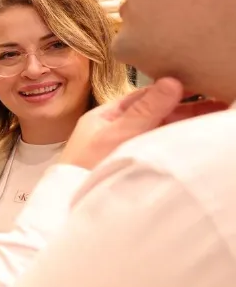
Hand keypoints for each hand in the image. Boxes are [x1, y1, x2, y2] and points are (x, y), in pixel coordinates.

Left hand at [61, 78, 226, 169]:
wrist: (68, 204)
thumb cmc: (83, 168)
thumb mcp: (115, 134)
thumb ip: (144, 111)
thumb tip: (171, 82)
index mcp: (106, 116)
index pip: (144, 96)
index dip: (171, 90)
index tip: (200, 85)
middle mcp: (115, 128)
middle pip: (156, 113)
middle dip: (186, 108)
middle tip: (219, 101)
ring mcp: (124, 146)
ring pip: (159, 130)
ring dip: (184, 124)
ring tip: (214, 116)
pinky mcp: (131, 163)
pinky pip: (157, 146)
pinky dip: (175, 140)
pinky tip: (193, 138)